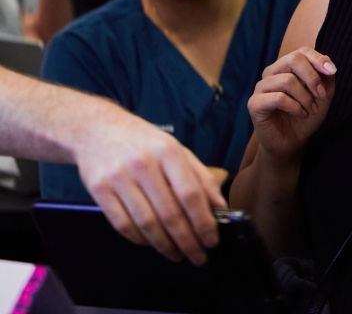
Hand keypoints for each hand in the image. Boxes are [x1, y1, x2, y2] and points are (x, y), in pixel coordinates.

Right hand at [74, 113, 226, 265]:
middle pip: (169, 212)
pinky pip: (122, 225)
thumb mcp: (176, 149)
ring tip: (178, 255)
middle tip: (198, 256)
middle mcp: (144, 164)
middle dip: (187, 240)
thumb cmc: (144, 142)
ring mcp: (119, 177)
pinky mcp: (99, 190)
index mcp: (168, 151)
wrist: (98, 129)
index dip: (203, 221)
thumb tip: (220, 206)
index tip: (212, 240)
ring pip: (146, 223)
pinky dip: (140, 240)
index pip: (190, 193)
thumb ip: (200, 176)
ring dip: (165, 245)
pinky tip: (152, 244)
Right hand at [247, 47, 336, 163]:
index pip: (301, 51)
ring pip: (287, 80)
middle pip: (293, 59)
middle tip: (322, 96)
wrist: (293, 142)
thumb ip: (326, 77)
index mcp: (286, 67)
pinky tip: (301, 114)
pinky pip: (278, 98)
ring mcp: (261, 87)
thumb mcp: (323, 95)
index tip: (332, 72)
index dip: (318, 59)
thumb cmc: (307, 116)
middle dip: (313, 78)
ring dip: (305, 97)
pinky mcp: (254, 104)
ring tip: (311, 110)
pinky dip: (295, 107)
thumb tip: (328, 62)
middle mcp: (271, 73)